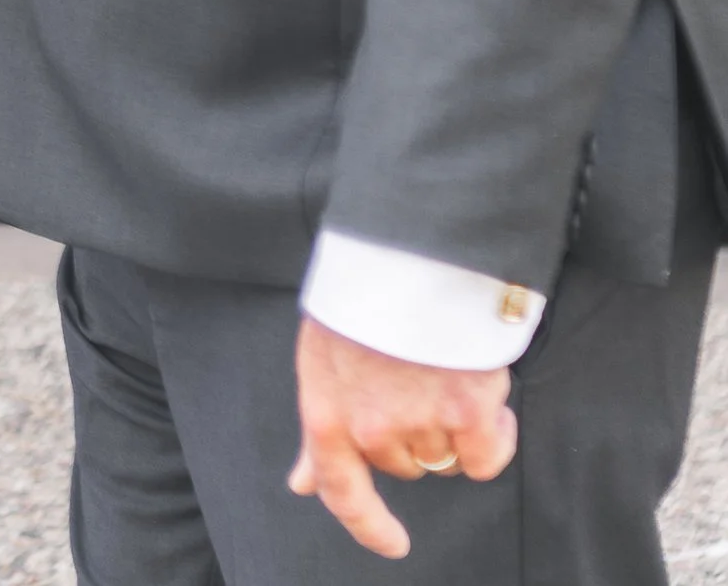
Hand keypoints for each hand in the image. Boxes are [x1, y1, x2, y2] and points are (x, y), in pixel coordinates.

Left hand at [290, 316, 517, 557]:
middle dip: (417, 431)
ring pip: (447, 460)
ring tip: (445, 368)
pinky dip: (496, 436)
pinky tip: (487, 394)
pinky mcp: (467, 417)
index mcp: (325, 409)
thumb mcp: (324, 359)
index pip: (339, 490)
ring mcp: (418, 424)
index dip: (367, 525)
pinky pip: (486, 459)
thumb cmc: (365, 301)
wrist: (410, 256)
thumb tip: (302, 486)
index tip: (392, 543)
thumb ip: (322, 429)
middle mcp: (368, 427)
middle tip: (417, 375)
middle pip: (407, 466)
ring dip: (455, 426)